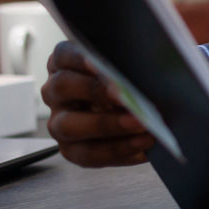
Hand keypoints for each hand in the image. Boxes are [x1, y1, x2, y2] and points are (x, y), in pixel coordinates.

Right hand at [42, 41, 153, 167]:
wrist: (135, 110)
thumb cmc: (131, 78)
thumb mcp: (129, 65)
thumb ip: (131, 63)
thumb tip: (153, 65)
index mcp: (65, 62)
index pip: (65, 55)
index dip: (80, 58)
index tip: (99, 62)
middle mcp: (55, 90)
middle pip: (63, 87)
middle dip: (95, 91)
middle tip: (124, 96)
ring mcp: (59, 121)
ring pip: (70, 125)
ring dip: (107, 125)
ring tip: (141, 125)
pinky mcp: (70, 148)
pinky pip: (88, 153)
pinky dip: (118, 150)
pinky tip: (143, 145)